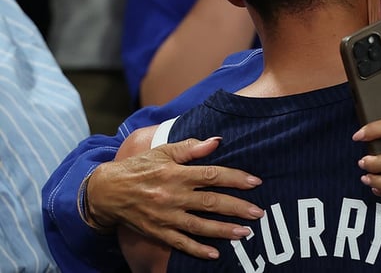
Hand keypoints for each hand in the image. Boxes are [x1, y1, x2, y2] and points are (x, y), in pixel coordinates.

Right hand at [87, 137, 263, 259]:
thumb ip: (190, 148)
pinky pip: (180, 243)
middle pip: (210, 202)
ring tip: (245, 232)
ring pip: (199, 226)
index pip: (212, 175)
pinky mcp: (158, 232)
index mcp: (176, 174)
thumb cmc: (140, 168)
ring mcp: (165, 216)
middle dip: (237, 208)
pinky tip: (215, 254)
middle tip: (258, 212)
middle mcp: (172, 196)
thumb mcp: (163, 152)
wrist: (107, 191)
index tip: (255, 182)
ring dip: (223, 230)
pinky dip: (197, 250)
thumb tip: (216, 141)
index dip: (235, 178)